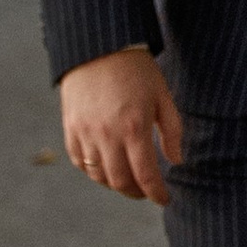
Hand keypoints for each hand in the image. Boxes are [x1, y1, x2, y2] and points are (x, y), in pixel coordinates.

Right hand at [61, 45, 184, 204]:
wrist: (100, 46)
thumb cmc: (137, 70)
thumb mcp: (162, 97)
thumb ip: (172, 131)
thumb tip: (176, 161)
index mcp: (134, 128)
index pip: (146, 175)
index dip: (157, 194)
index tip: (164, 200)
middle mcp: (107, 135)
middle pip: (120, 181)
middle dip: (136, 193)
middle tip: (146, 191)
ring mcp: (85, 133)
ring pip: (98, 175)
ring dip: (115, 184)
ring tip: (128, 181)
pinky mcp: (71, 127)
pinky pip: (79, 161)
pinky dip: (93, 171)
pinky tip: (106, 168)